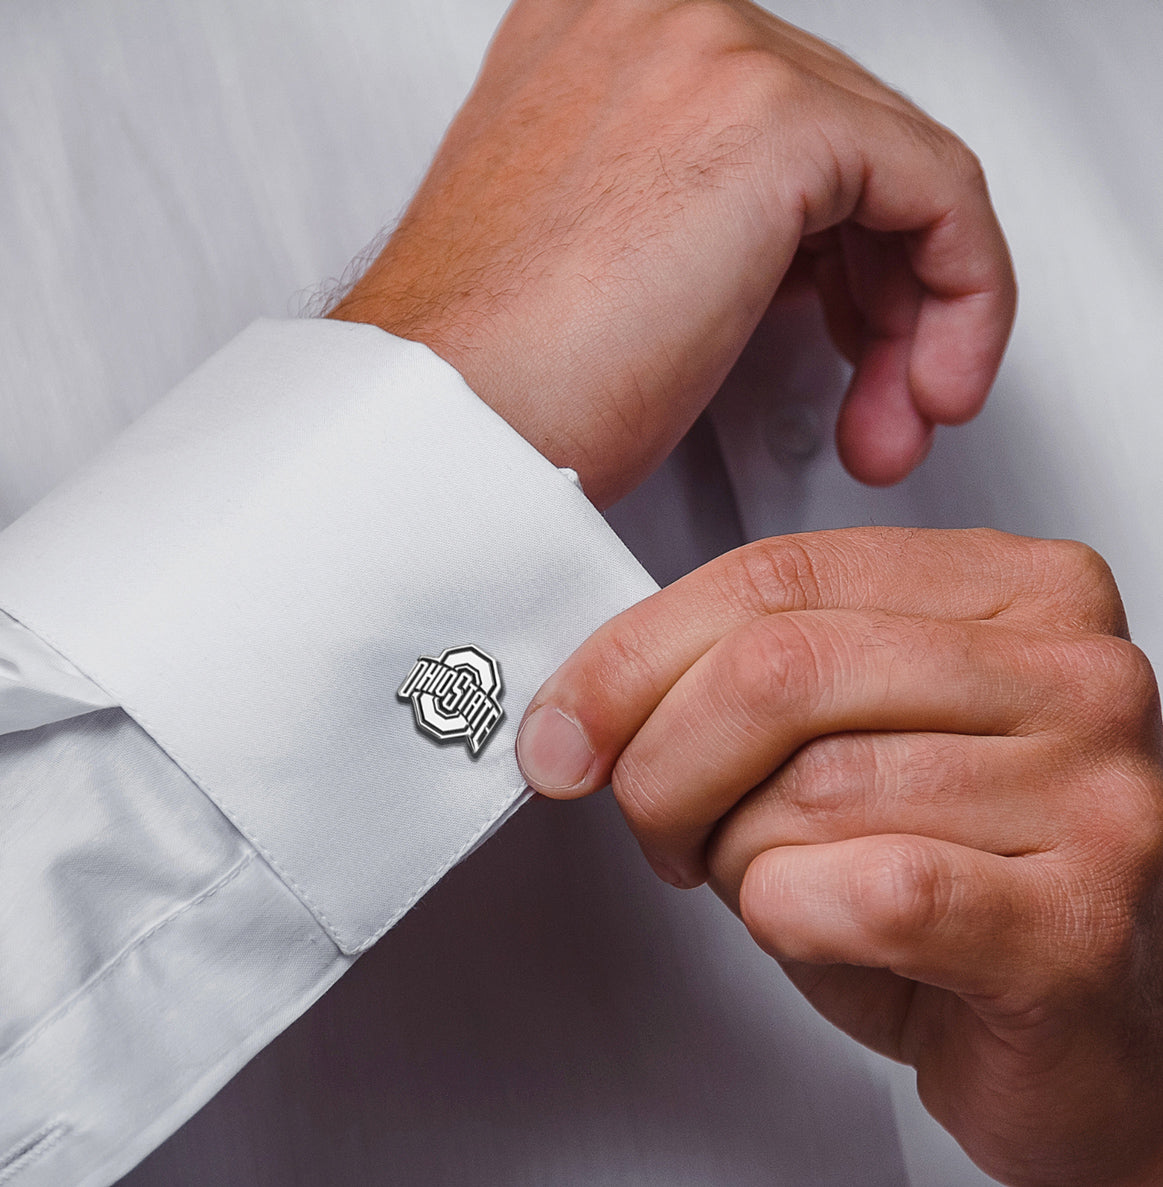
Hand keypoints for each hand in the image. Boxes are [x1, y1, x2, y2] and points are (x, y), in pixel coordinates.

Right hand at [329, 0, 1015, 506]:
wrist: (443, 436)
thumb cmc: (496, 388)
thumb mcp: (602, 266)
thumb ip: (692, 217)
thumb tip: (798, 261)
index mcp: (595, 41)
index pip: (779, 123)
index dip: (831, 253)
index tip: (844, 346)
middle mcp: (652, 18)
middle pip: (844, 144)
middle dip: (881, 295)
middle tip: (882, 402)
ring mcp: (708, 51)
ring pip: (895, 169)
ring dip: (917, 313)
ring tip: (897, 418)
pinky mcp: (771, 121)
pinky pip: (937, 193)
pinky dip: (962, 295)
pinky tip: (934, 384)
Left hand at [516, 528, 1162, 1185]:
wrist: (1071, 1025)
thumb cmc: (950, 877)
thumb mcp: (838, 736)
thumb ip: (738, 681)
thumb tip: (584, 707)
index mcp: (1013, 591)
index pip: (779, 574)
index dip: (638, 654)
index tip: (569, 723)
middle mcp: (1072, 671)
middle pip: (780, 669)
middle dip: (664, 762)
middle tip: (655, 820)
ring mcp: (1095, 789)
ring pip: (810, 787)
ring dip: (737, 854)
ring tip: (765, 877)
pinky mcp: (1082, 917)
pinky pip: (870, 890)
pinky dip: (793, 916)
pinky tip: (818, 923)